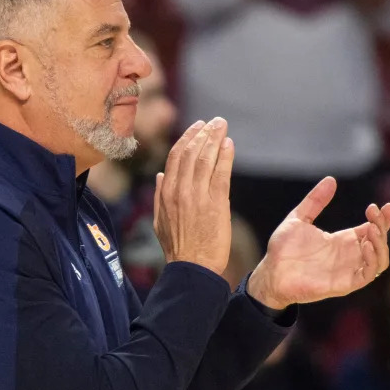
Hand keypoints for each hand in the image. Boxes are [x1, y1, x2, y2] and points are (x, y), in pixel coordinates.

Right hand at [153, 118, 233, 275]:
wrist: (192, 268)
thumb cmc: (178, 248)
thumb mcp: (160, 221)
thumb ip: (160, 196)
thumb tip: (161, 175)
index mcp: (166, 192)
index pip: (176, 157)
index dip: (188, 138)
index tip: (198, 127)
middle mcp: (180, 191)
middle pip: (191, 152)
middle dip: (203, 133)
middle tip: (215, 121)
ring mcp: (197, 197)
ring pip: (205, 159)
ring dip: (215, 139)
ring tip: (222, 126)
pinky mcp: (216, 204)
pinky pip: (220, 174)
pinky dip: (225, 157)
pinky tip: (229, 145)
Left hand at [247, 177, 389, 309]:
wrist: (270, 273)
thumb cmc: (283, 250)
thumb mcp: (299, 218)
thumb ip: (315, 201)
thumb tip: (331, 180)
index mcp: (342, 241)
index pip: (372, 230)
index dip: (382, 219)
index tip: (384, 205)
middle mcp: (349, 256)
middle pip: (379, 243)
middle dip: (382, 226)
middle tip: (374, 212)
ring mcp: (348, 271)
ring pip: (379, 260)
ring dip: (381, 244)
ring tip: (373, 229)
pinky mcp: (344, 285)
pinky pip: (367, 275)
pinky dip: (372, 261)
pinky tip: (366, 245)